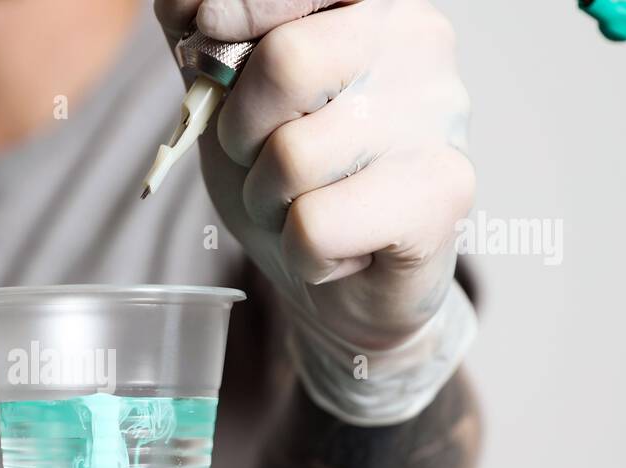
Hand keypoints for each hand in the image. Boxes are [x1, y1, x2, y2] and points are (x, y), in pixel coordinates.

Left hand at [154, 0, 473, 350]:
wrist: (346, 281)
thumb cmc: (292, 177)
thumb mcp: (229, 95)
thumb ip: (205, 38)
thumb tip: (182, 3)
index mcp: (369, 2)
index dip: (240, 4)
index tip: (204, 29)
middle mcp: (419, 41)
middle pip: (284, 63)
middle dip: (240, 131)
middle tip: (260, 159)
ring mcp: (439, 115)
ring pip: (292, 157)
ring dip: (268, 200)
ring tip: (303, 206)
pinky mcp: (443, 191)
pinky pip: (315, 225)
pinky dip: (300, 250)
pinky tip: (335, 245)